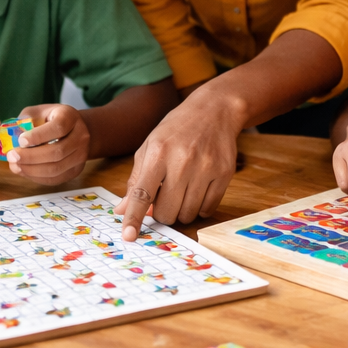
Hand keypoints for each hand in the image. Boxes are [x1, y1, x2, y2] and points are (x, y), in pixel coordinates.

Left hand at [7, 104, 90, 184]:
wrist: (72, 129)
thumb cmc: (50, 119)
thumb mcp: (37, 112)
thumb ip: (25, 122)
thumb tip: (10, 138)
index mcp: (70, 116)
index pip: (58, 128)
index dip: (38, 136)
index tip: (20, 140)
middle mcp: (81, 136)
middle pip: (57, 151)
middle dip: (31, 156)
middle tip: (12, 156)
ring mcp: (81, 155)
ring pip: (56, 168)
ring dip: (32, 169)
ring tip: (15, 165)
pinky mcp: (76, 170)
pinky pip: (55, 178)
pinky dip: (37, 177)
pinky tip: (24, 171)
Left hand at [119, 86, 241, 240]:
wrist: (214, 111)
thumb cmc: (176, 130)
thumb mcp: (150, 147)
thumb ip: (136, 180)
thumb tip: (122, 210)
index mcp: (158, 153)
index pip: (142, 193)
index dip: (134, 217)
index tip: (129, 236)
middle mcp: (182, 161)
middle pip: (167, 212)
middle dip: (162, 213)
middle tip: (165, 198)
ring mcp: (206, 168)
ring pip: (188, 214)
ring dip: (181, 210)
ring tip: (183, 190)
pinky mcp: (224, 174)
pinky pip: (208, 209)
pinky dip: (200, 207)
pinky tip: (198, 188)